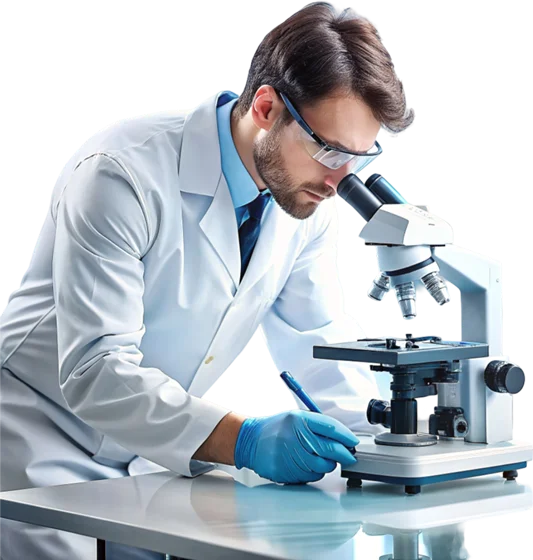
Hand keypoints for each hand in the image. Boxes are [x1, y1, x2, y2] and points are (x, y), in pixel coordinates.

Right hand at [234, 410, 358, 483]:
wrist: (251, 441)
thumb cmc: (277, 428)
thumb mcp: (296, 417)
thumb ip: (318, 426)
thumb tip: (343, 439)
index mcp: (299, 420)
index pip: (330, 428)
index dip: (346, 436)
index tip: (353, 442)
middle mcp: (294, 436)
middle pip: (330, 448)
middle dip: (344, 454)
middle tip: (349, 455)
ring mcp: (289, 455)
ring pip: (322, 465)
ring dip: (328, 464)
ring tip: (320, 457)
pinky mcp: (286, 471)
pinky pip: (311, 476)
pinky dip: (314, 472)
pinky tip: (307, 464)